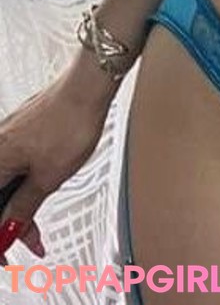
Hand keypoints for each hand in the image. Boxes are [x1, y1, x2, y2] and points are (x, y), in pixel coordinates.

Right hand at [0, 66, 111, 263]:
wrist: (89, 86)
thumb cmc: (70, 121)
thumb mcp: (48, 179)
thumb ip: (23, 208)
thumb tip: (8, 229)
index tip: (5, 254)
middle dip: (8, 224)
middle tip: (24, 242)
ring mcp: (8, 137)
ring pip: (6, 183)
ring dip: (19, 208)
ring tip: (37, 226)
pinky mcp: (22, 131)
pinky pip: (15, 166)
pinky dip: (25, 186)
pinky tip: (39, 196)